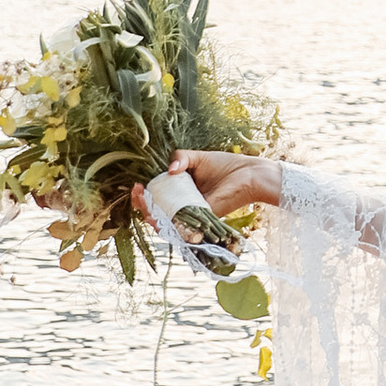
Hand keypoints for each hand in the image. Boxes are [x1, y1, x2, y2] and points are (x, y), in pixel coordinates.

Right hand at [130, 148, 282, 223]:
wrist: (249, 174)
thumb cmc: (226, 166)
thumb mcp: (197, 157)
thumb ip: (180, 158)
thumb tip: (170, 171)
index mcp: (180, 192)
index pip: (156, 198)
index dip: (143, 195)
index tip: (136, 185)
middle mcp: (183, 206)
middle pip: (155, 212)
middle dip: (142, 205)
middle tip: (138, 192)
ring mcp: (191, 215)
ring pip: (164, 223)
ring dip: (149, 214)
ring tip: (144, 199)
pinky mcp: (201, 221)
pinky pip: (180, 228)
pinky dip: (166, 224)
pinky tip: (156, 214)